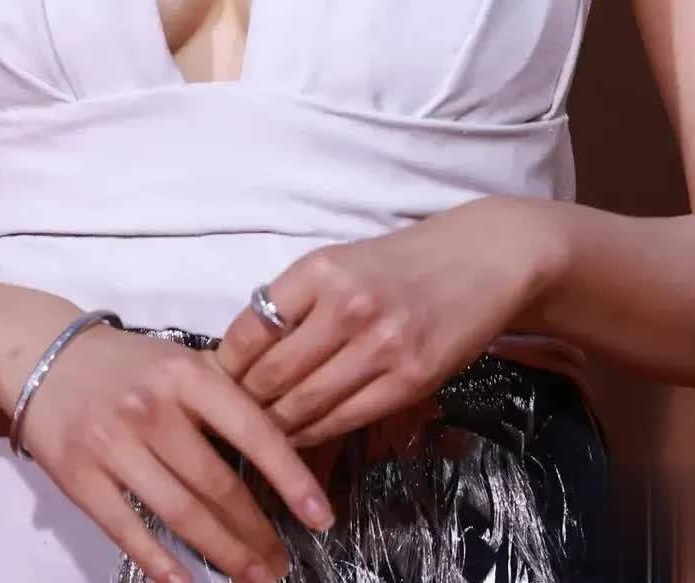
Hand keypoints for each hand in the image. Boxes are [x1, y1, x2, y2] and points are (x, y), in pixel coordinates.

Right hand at [0, 320, 334, 582]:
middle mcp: (153, 408)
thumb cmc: (128, 364)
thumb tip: (289, 436)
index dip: (290, 477)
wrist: (45, 356)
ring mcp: (113, 444)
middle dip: (256, 533)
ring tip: (253, 576)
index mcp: (187, 375)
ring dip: (222, 554)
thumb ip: (226, 392)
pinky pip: (128, 530)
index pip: (251, 430)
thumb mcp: (180, 360)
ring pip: (179, 514)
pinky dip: (162, 563)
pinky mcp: (78, 476)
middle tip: (281, 563)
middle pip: (216, 485)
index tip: (322, 515)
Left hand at [211, 197, 559, 447]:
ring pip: (304, 407)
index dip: (223, 367)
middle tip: (226, 423)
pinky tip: (301, 437)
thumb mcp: (340, 262)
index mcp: (319, 270)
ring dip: (274, 429)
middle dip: (242, 406)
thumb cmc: (402, 260)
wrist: (482, 258)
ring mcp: (381, 347)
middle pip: (271, 377)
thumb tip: (240, 355)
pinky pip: (345, 420)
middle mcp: (347, 307)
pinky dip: (315, 434)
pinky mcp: (411, 380)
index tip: (212, 384)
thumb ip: (296, 303)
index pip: (249, 331)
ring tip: (258, 437)